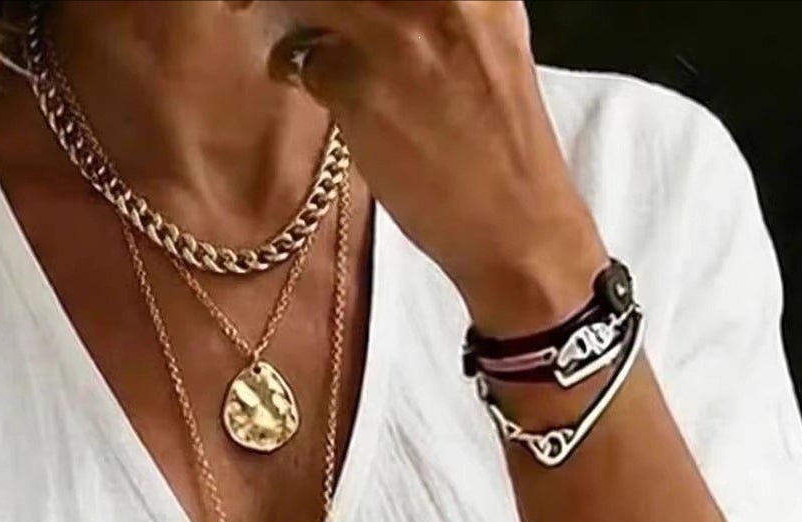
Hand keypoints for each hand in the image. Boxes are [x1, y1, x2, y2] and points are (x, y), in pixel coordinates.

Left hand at [231, 0, 608, 333]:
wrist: (514, 220)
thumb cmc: (498, 137)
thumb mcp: (487, 34)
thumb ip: (434, 3)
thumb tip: (370, 0)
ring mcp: (396, 32)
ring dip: (286, 9)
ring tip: (297, 40)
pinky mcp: (360, 85)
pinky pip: (301, 56)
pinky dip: (297, 68)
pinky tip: (319, 89)